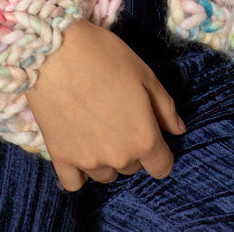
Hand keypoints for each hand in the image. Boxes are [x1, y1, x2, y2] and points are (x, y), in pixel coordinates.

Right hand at [25, 19, 185, 191]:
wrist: (54, 51)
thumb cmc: (104, 56)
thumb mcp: (144, 74)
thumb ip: (165, 107)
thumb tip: (178, 130)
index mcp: (144, 138)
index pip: (162, 167)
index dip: (161, 152)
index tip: (152, 135)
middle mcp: (118, 157)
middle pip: (133, 167)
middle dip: (132, 147)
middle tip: (119, 114)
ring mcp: (88, 161)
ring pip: (106, 174)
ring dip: (107, 157)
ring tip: (97, 125)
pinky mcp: (61, 158)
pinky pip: (75, 182)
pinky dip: (80, 170)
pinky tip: (80, 146)